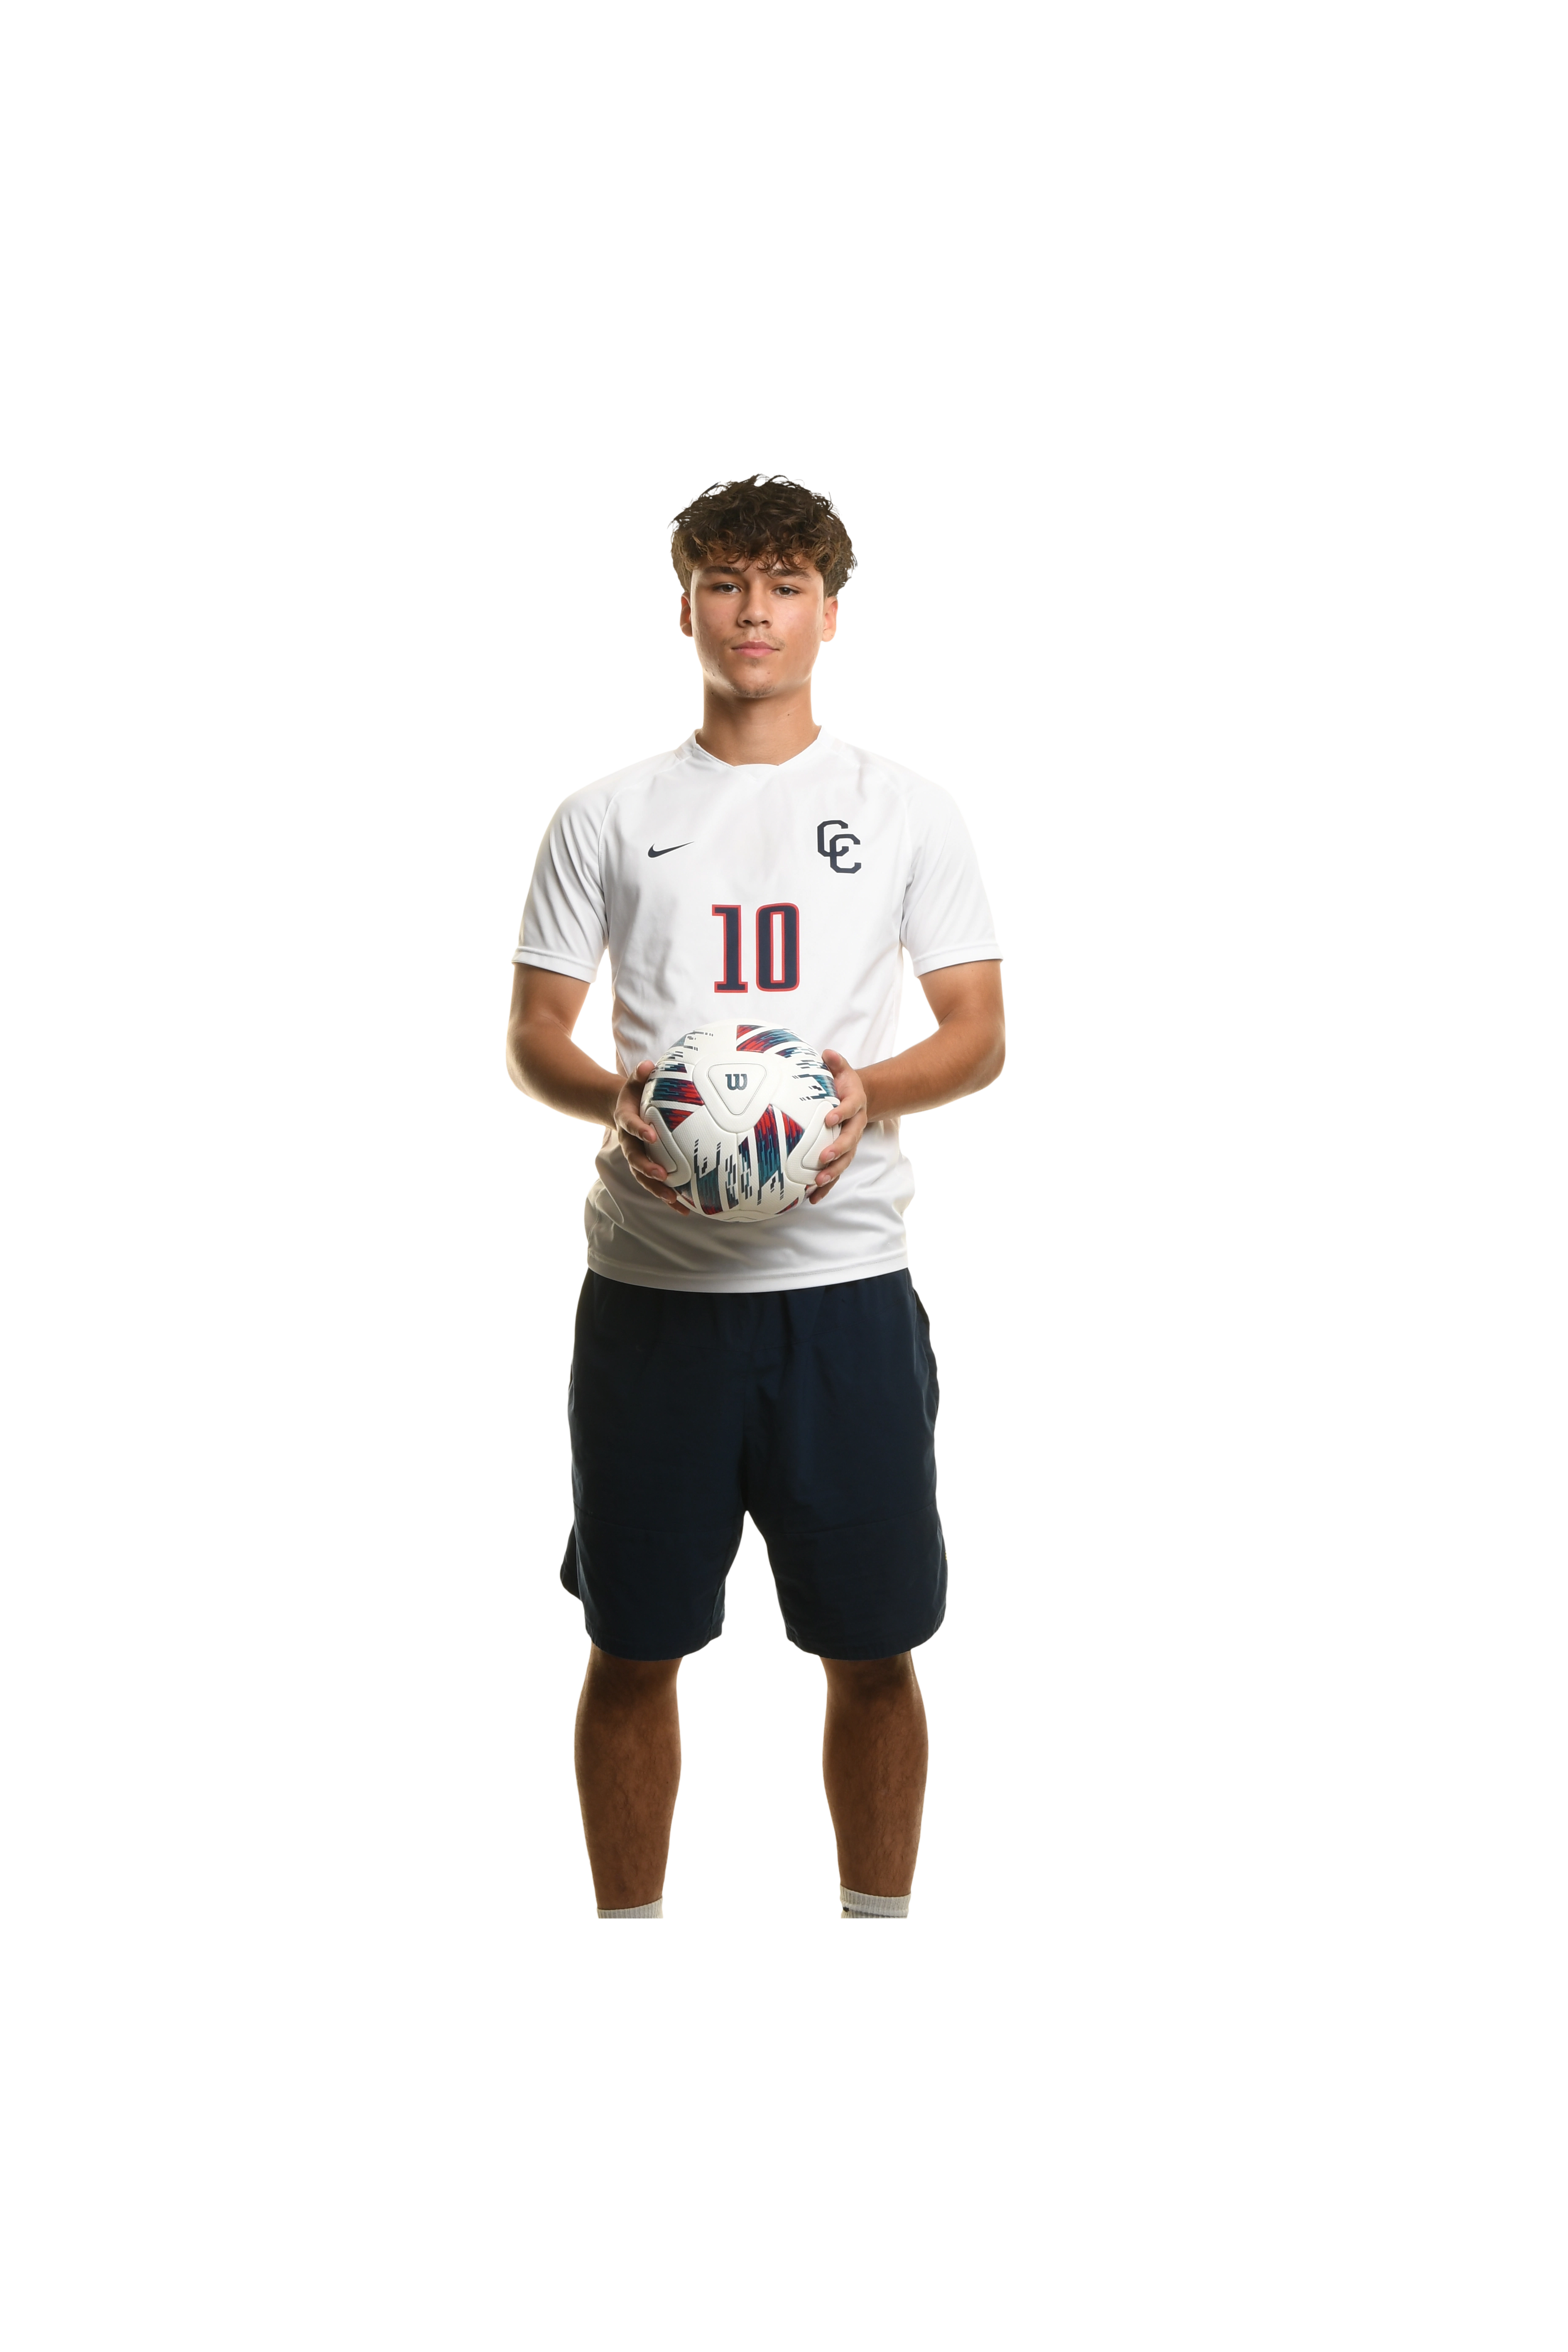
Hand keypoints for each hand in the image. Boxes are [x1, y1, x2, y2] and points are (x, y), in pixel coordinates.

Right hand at [613, 1061, 692, 1214]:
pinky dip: (668, 1196)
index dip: (639, 1131)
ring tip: (674, 1200)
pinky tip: (685, 1209)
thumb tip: (647, 1064)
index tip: (651, 1135)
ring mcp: (637, 1156)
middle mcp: (629, 1142)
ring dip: (657, 1189)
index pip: (630, 1126)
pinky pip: (655, 1183)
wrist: (623, 1110)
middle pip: (634, 1159)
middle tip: (661, 1175)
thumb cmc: (635, 1093)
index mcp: (625, 1120)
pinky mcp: (647, 1166)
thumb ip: (640, 1074)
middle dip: (647, 1168)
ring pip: (643, 1177)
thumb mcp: (635, 1081)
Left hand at [807, 1050, 867, 1204]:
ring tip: (817, 1182)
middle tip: (823, 1158)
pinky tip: (813, 1197)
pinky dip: (827, 1185)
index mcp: (856, 1104)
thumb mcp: (842, 1070)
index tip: (829, 1117)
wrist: (859, 1099)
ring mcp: (851, 1142)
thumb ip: (836, 1063)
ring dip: (833, 1172)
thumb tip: (828, 1053)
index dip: (842, 1113)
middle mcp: (855, 1125)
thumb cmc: (844, 1084)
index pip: (851, 1108)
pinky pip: (837, 1170)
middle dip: (838, 1150)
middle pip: (850, 1140)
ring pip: (845, 1160)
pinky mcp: (843, 1154)